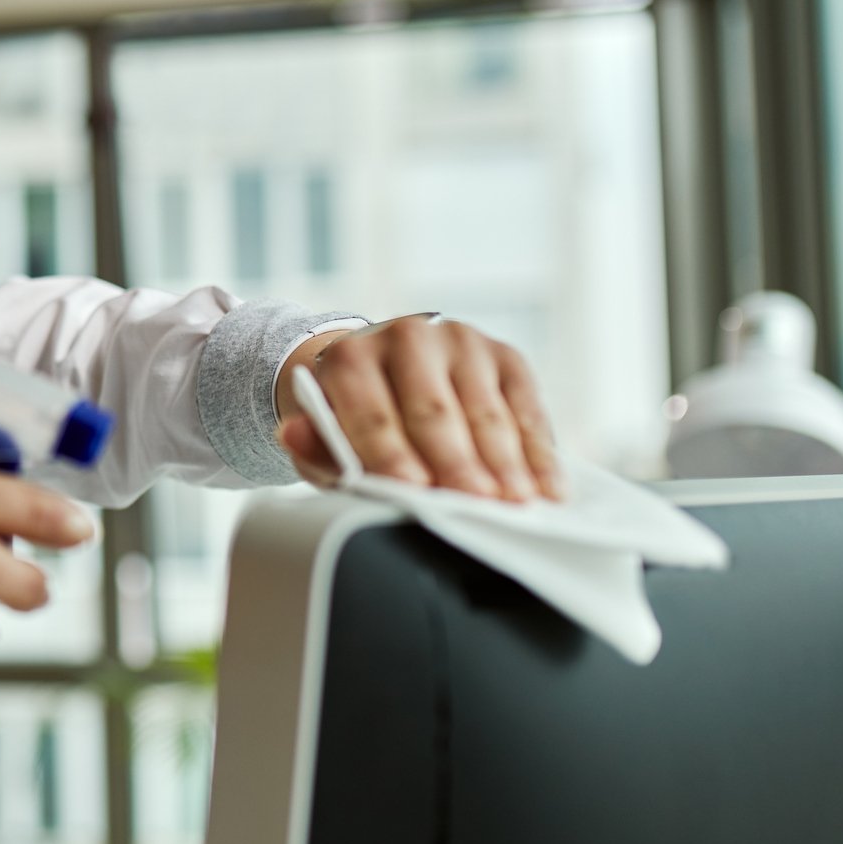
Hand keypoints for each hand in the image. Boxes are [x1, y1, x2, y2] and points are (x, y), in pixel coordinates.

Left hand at [274, 316, 562, 501]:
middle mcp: (408, 337)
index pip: (373, 413)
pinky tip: (549, 488)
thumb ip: (313, 445)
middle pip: (434, 412)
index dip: (392, 455)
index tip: (412, 492)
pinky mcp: (505, 355)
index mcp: (353, 356)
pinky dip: (539, 452)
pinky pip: (527, 407)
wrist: (381, 369)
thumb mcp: (324, 435)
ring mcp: (462, 342)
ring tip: (516, 505)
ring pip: (485, 412)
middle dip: (456, 464)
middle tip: (475, 506)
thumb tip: (293, 435)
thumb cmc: (352, 415)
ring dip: (505, 464)